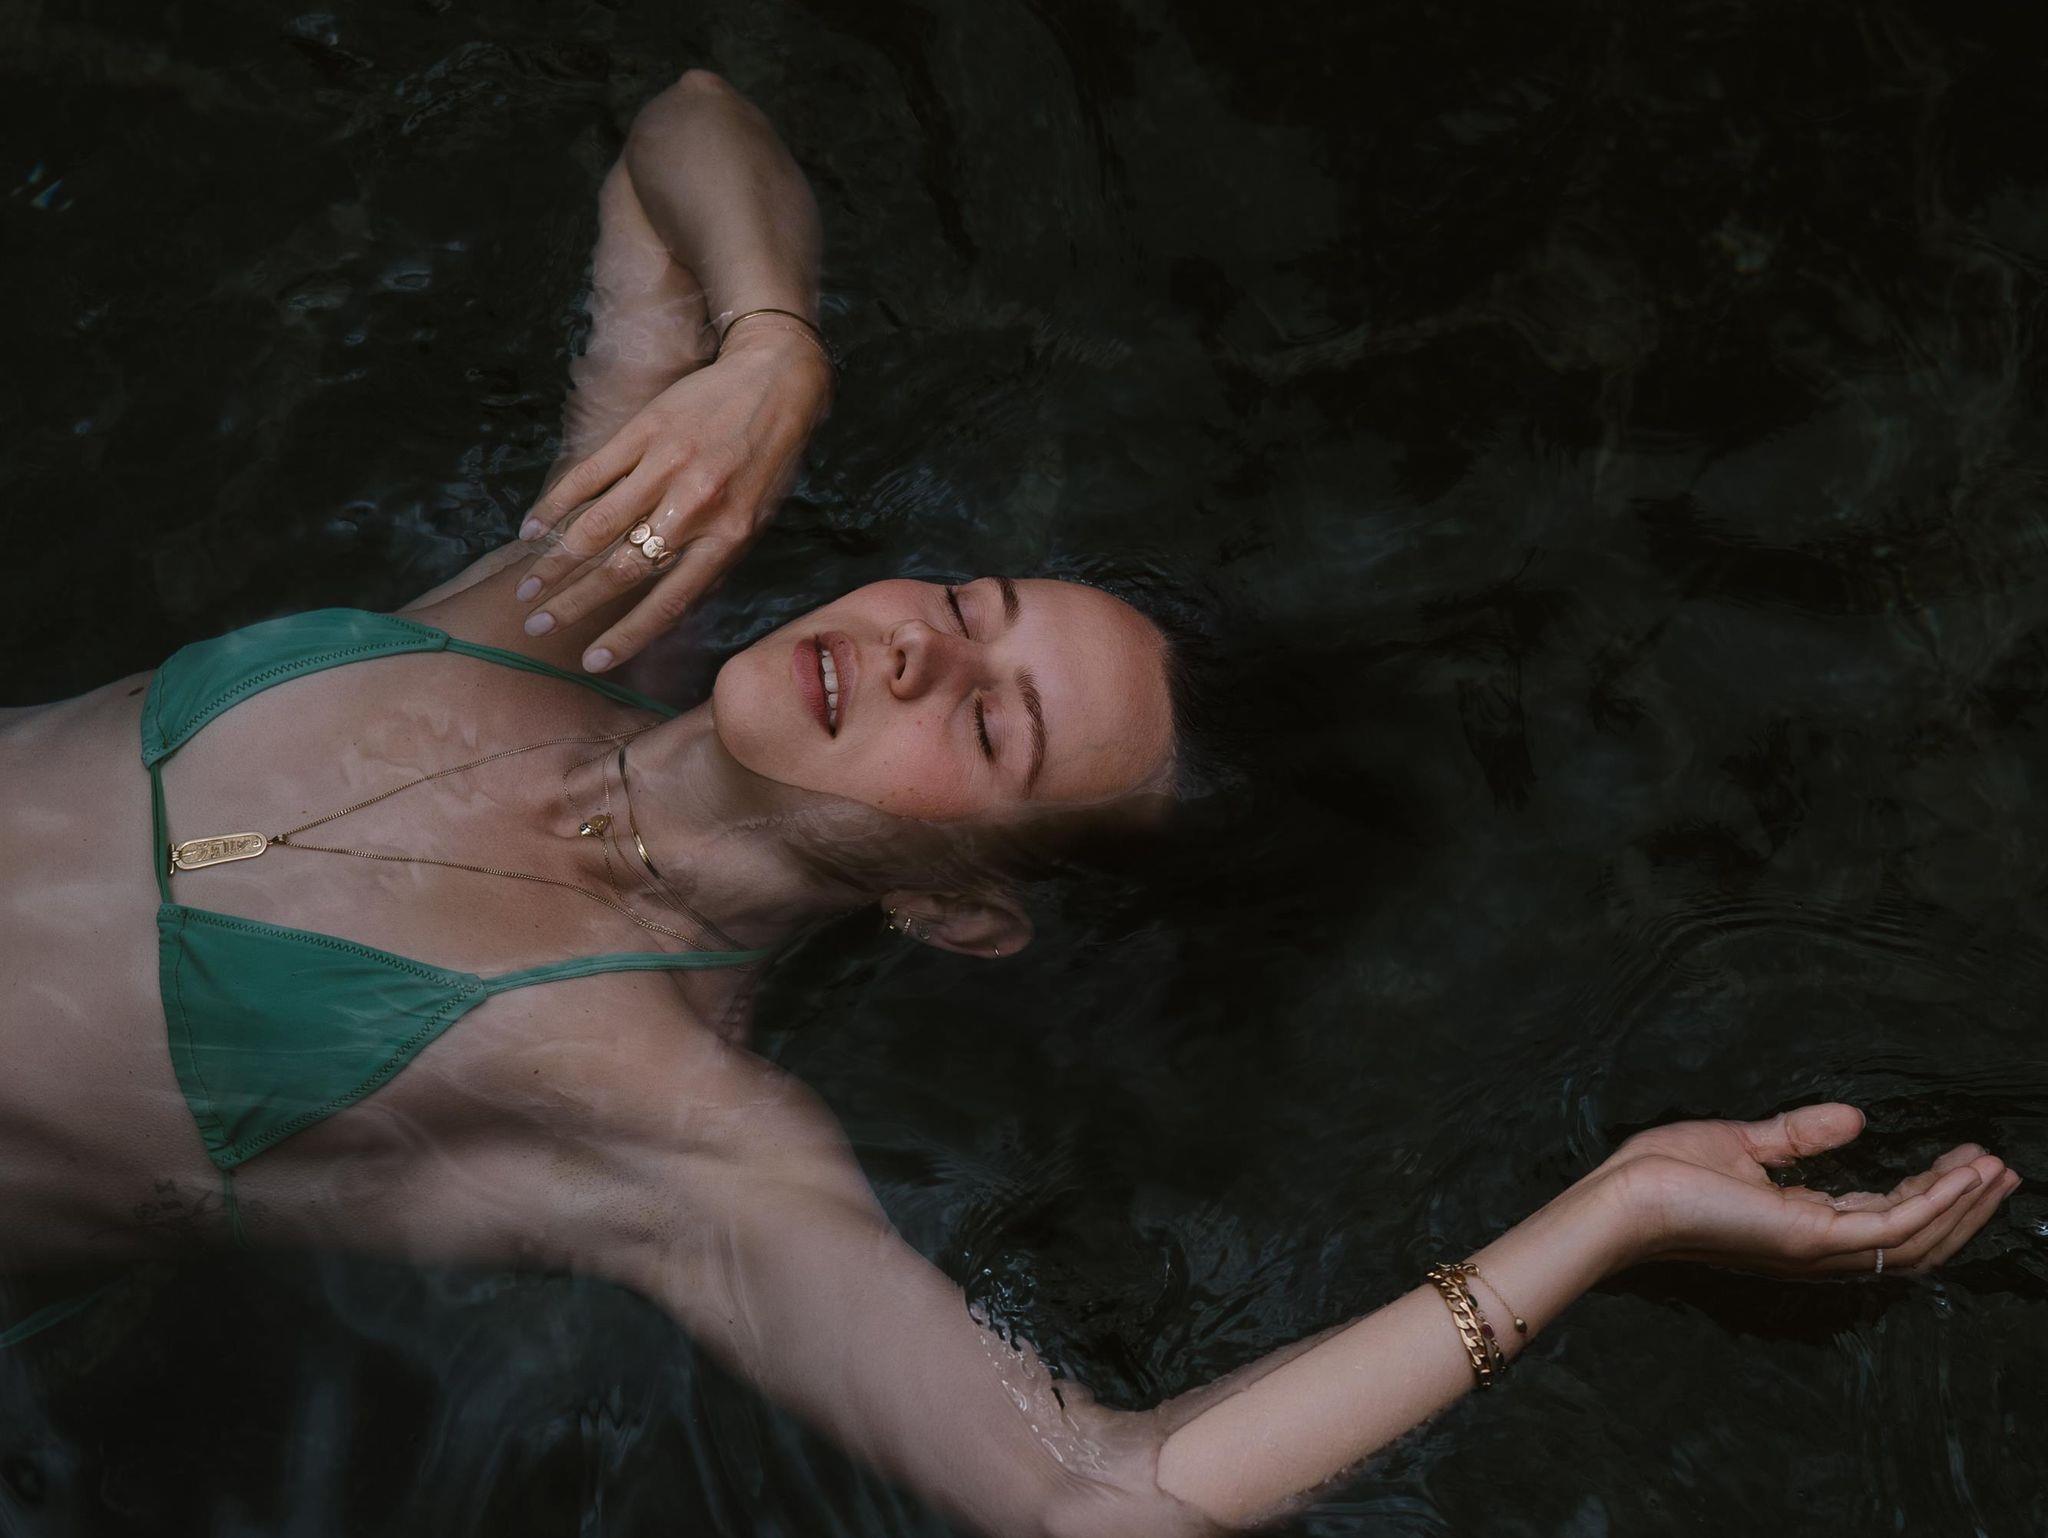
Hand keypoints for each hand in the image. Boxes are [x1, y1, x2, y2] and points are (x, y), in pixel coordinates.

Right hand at [513, 323, 831, 669]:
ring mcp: (665, 467)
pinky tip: (532, 527)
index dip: (626, 636)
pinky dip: (557, 504)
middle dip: (573, 603)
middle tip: (537, 624)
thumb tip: (668, 608)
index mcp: (727, 539)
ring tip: (527, 586)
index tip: (591, 660)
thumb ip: (714, 562)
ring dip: (554, 561)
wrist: (777, 381)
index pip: (668, 603)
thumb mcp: (758, 520)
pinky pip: (590, 474)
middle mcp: (694, 508)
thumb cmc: (770, 459)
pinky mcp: (643, 431)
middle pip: (620, 569)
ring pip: (596, 525)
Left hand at [1596, 1103, 2019, 1276]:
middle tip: (2002, 1169)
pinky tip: (1961, 1176)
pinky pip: (1892, 1225)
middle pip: (1913, 1235)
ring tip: (1996, 1169)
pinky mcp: (1810, 1239)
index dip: (1930, 1189)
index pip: (1884, 1215)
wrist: (1622, 1196)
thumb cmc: (1663, 1173)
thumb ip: (1800, 1135)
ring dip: (1961, 1203)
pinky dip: (1934, 1202)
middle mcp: (1818, 1247)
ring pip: (1914, 1237)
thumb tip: (1856, 1118)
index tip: (1965, 1159)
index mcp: (1802, 1225)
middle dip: (1962, 1204)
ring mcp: (1817, 1248)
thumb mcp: (1743, 1143)